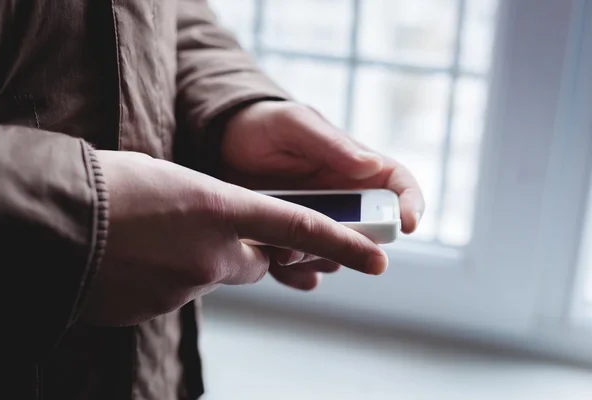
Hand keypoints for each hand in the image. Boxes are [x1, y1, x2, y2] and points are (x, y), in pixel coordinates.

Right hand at [82, 150, 387, 325]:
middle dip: (251, 250)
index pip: (299, 228)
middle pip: (256, 261)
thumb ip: (211, 205)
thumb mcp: (172, 177)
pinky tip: (135, 257)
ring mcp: (186, 288)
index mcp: (221, 209)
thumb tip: (220, 226)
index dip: (342, 243)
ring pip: (211, 276)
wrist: (49, 219)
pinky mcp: (158, 310)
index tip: (377, 260)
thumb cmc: (110, 183)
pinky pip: (177, 291)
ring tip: (153, 236)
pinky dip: (167, 276)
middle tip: (216, 229)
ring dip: (195, 259)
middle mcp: (213, 255)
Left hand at [221, 101, 424, 289]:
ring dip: (316, 259)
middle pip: (369, 234)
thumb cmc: (265, 125)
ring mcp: (319, 224)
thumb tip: (372, 165)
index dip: (412, 206)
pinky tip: (273, 261)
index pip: (399, 187)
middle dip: (351, 244)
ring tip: (282, 248)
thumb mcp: (296, 124)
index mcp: (356, 169)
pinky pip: (304, 270)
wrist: (222, 146)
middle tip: (320, 240)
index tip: (408, 225)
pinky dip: (294, 275)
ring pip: (337, 256)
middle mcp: (344, 201)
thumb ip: (331, 145)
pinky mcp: (292, 242)